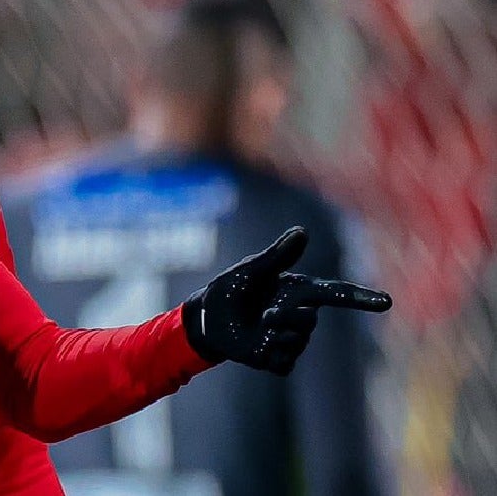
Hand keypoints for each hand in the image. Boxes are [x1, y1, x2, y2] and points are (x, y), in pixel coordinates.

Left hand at [182, 227, 391, 374]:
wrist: (208, 319)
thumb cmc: (231, 289)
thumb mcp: (250, 270)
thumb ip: (278, 255)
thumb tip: (302, 231)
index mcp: (299, 291)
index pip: (337, 293)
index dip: (362, 297)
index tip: (387, 301)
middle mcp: (301, 316)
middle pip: (310, 321)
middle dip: (286, 317)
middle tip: (264, 313)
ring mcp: (293, 339)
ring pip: (297, 343)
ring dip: (274, 335)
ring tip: (258, 326)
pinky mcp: (279, 361)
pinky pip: (284, 363)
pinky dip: (267, 354)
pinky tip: (256, 345)